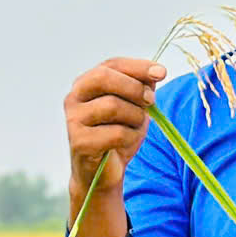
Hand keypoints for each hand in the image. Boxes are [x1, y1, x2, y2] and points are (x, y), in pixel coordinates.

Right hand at [64, 58, 165, 236]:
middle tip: (151, 101)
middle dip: (134, 88)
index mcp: (86, 84)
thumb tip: (156, 73)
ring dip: (134, 116)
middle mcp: (74, 98)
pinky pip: (115, 133)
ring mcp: (73, 120)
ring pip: (112, 105)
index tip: (162, 73)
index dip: (138, 66)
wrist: (103, 172)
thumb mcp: (134, 106)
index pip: (112, 65)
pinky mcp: (79, 142)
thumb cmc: (118, 134)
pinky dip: (130, 137)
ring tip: (135, 126)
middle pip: (105, 78)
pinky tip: (126, 142)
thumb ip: (142, 87)